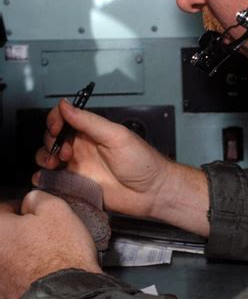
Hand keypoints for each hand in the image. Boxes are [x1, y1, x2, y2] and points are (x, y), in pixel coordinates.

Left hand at [0, 190, 100, 298]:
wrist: (68, 298)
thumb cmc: (62, 255)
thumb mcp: (57, 210)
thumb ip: (37, 198)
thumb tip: (30, 201)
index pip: (2, 209)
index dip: (22, 207)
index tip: (33, 211)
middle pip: (4, 236)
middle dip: (19, 233)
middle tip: (41, 235)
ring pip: (7, 259)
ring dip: (19, 256)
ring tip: (43, 258)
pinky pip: (11, 280)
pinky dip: (22, 276)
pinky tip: (40, 276)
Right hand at [34, 100, 209, 235]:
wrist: (152, 192)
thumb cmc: (143, 162)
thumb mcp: (116, 136)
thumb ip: (89, 122)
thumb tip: (66, 105)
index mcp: (91, 131)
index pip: (64, 118)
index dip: (55, 120)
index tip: (56, 129)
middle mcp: (82, 147)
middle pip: (52, 138)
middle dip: (51, 142)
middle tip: (66, 153)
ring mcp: (78, 166)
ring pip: (49, 158)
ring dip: (45, 158)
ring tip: (56, 165)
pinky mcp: (77, 185)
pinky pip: (54, 180)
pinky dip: (44, 178)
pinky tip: (47, 178)